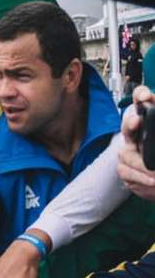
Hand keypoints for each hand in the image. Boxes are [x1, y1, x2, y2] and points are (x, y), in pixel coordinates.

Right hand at [118, 86, 154, 200]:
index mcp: (148, 120)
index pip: (140, 101)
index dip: (140, 95)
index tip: (146, 97)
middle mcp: (135, 134)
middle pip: (128, 125)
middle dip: (131, 123)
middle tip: (137, 121)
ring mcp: (128, 152)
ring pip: (127, 155)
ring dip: (142, 165)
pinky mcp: (125, 169)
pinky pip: (127, 173)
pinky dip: (141, 178)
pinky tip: (152, 182)